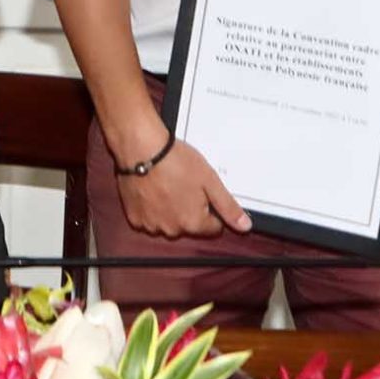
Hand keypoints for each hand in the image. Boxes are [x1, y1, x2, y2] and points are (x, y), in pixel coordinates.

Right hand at [115, 137, 251, 240]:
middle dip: (189, 209)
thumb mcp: (210, 180)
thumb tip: (245, 226)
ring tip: (166, 185)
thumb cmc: (174, 161)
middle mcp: (172, 229)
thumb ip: (228, 206)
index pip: (213, 227)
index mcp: (193, 222)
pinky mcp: (134, 217)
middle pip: (189, 225)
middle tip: (183, 184)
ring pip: (168, 222)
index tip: (203, 192)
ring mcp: (151, 225)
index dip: (212, 208)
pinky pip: (148, 219)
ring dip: (169, 210)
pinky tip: (151, 190)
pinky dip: (150, 208)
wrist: (141, 149)